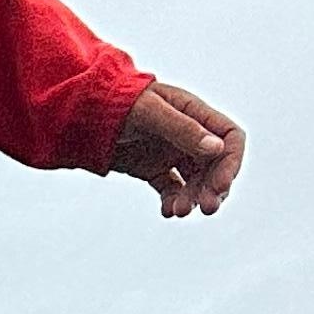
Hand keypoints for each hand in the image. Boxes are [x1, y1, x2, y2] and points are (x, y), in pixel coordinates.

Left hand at [111, 79, 244, 218]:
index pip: (230, 138)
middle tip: (206, 208)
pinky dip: (172, 201)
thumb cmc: (117, 102)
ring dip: (192, 198)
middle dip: (213, 188)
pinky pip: (171, 188)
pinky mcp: (152, 168)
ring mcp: (170, 152)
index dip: (230, 163)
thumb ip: (182, 129)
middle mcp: (188, 134)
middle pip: (215, 165)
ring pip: (195, 181)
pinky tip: (167, 211)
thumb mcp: (150, 113)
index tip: (220, 187)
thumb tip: (217, 148)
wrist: (82, 111)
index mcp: (194, 113)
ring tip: (178, 211)